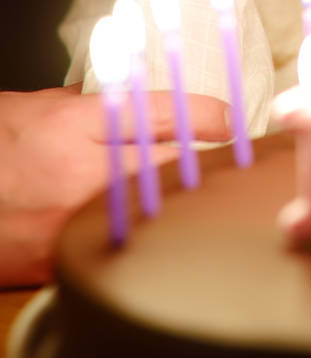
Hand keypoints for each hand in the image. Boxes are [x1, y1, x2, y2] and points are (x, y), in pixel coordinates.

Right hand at [0, 85, 228, 287]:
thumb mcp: (34, 106)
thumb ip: (86, 103)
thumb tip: (136, 95)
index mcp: (71, 124)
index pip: (158, 113)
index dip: (205, 116)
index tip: (228, 120)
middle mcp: (76, 171)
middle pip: (169, 167)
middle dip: (204, 165)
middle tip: (227, 164)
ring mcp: (69, 221)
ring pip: (152, 213)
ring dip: (179, 205)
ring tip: (199, 199)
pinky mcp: (58, 262)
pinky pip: (117, 250)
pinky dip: (142, 241)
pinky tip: (156, 236)